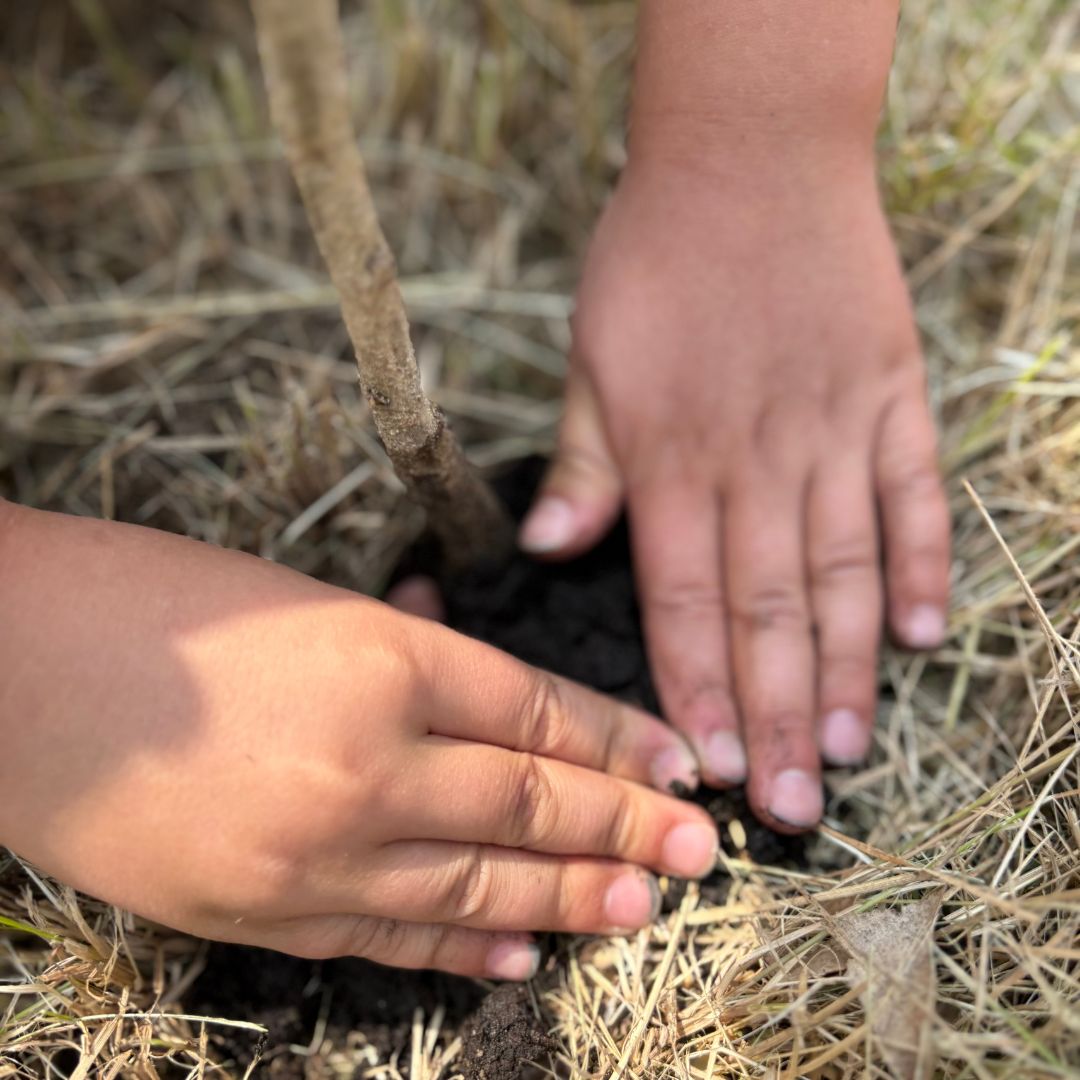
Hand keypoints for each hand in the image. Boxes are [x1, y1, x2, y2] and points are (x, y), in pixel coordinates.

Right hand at [0, 503, 716, 978]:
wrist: (5, 663)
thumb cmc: (156, 602)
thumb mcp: (307, 603)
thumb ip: (405, 661)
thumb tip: (489, 701)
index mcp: (382, 658)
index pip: (534, 709)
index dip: (614, 738)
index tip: (673, 761)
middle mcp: (363, 763)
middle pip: (525, 803)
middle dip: (622, 826)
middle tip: (699, 850)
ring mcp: (310, 853)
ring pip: (472, 886)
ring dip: (566, 897)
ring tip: (643, 906)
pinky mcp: (252, 912)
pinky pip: (381, 939)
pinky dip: (458, 949)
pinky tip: (520, 953)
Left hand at [520, 156, 950, 831]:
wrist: (748, 155)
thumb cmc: (656, 257)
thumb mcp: (591, 354)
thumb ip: (583, 461)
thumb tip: (548, 546)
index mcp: (673, 457)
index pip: (685, 601)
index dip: (697, 690)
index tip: (709, 766)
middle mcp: (758, 460)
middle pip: (769, 612)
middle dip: (775, 716)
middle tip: (792, 809)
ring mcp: (834, 431)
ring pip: (845, 573)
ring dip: (845, 668)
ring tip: (845, 748)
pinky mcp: (892, 396)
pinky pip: (914, 496)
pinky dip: (924, 567)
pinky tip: (924, 637)